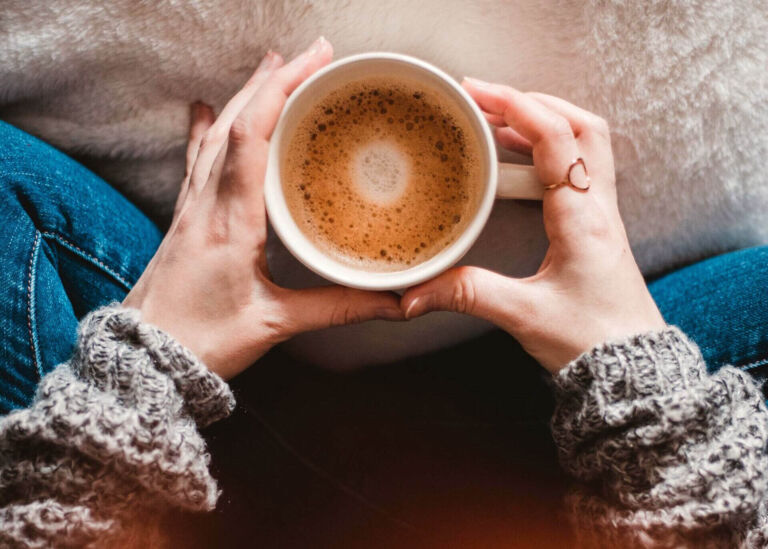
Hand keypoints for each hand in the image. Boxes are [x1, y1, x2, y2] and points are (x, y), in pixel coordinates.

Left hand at [124, 38, 402, 379]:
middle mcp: (205, 204)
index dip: (283, 91)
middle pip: (234, 122)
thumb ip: (337, 308)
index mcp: (230, 221)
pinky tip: (201, 110)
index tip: (316, 62)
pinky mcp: (185, 219)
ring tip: (271, 67)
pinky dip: (205, 129)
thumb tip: (391, 301)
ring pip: (215, 135)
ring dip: (244, 97)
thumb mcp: (276, 324)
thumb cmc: (203, 341)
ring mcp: (190, 208)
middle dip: (273, 82)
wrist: (144, 360)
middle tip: (309, 55)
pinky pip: (195, 160)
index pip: (253, 136)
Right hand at [401, 78, 665, 372]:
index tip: (479, 94)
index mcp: (583, 219)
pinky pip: (577, 169)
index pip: (557, 138)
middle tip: (487, 101)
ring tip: (496, 123)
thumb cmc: (593, 341)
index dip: (517, 107)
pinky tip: (518, 164)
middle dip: (533, 102)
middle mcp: (599, 207)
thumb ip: (469, 295)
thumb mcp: (525, 316)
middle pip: (581, 125)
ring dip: (542, 123)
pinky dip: (546, 151)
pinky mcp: (594, 227)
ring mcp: (601, 214)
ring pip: (584, 143)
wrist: (632, 368)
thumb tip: (417, 291)